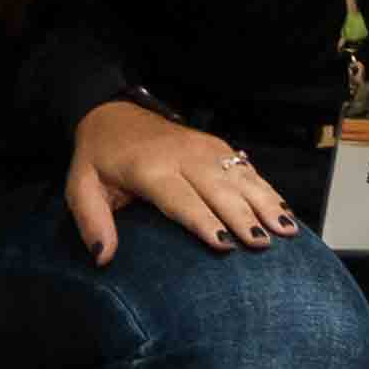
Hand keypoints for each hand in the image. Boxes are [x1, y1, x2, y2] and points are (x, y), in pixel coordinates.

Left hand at [66, 99, 289, 261]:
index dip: (202, 221)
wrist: (111, 112)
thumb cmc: (98, 159)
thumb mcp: (80, 187)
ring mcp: (202, 147)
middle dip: (243, 215)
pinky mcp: (215, 145)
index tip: (223, 245)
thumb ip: (91, 221)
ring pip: (239, 176)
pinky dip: (266, 187)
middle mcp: (181, 155)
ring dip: (265, 201)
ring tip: (287, 229)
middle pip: (218, 188)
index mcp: (148, 168)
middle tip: (264, 243)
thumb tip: (103, 257)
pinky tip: (284, 209)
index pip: (180, 198)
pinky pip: (245, 167)